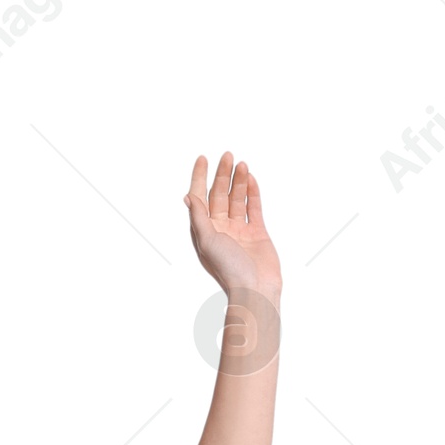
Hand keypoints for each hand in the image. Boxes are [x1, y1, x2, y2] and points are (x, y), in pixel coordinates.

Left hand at [184, 154, 280, 303]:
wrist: (255, 288)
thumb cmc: (228, 269)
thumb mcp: (207, 241)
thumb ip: (198, 218)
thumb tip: (188, 197)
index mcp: (205, 232)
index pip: (200, 199)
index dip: (200, 179)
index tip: (203, 159)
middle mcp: (221, 229)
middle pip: (219, 195)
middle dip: (222, 175)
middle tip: (227, 155)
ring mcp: (239, 231)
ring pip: (237, 199)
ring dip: (238, 181)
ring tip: (242, 164)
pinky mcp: (257, 233)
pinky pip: (253, 208)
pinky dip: (252, 193)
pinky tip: (251, 179)